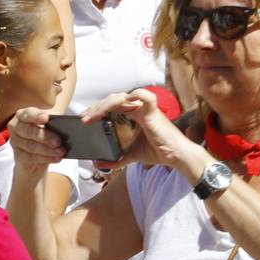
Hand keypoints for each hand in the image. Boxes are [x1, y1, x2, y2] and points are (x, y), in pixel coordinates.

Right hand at [6, 106, 70, 173]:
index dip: (36, 116)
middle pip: (28, 131)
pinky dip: (46, 158)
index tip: (46, 118)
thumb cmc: (46, 132)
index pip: (28, 113)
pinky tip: (57, 158)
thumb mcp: (51, 124)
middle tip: (58, 141)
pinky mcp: (19, 156)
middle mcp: (16, 127)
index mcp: (23, 115)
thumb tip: (68, 123)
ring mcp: (16, 142)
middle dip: (45, 136)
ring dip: (48, 150)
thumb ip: (55, 122)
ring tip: (61, 151)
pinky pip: (32, 158)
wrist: (40, 153)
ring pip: (31, 146)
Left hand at [80, 87, 195, 167]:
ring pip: (120, 97)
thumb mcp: (131, 156)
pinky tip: (119, 103)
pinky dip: (132, 96)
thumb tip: (98, 164)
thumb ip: (115, 159)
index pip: (112, 105)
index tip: (86, 119)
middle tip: (84, 118)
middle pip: (113, 99)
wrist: (175, 156)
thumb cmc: (158, 151)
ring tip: (92, 116)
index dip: (98, 110)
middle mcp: (139, 107)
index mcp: (135, 113)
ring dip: (104, 105)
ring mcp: (146, 107)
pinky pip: (143, 96)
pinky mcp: (153, 110)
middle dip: (96, 107)